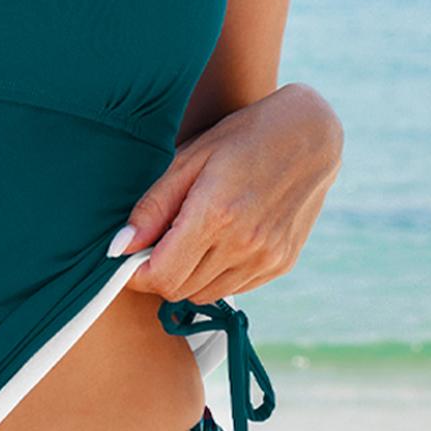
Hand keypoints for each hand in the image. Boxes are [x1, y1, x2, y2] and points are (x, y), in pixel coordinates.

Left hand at [114, 83, 342, 304]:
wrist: (310, 135)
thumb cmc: (242, 138)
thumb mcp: (189, 160)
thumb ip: (152, 208)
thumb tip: (120, 247)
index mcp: (215, 215)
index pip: (162, 277)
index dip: (136, 274)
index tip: (129, 258)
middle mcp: (244, 244)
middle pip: (180, 291)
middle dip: (159, 273)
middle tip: (157, 243)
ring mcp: (267, 258)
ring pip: (205, 295)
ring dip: (187, 277)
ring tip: (189, 237)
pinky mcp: (282, 264)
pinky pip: (234, 288)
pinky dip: (216, 275)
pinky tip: (219, 240)